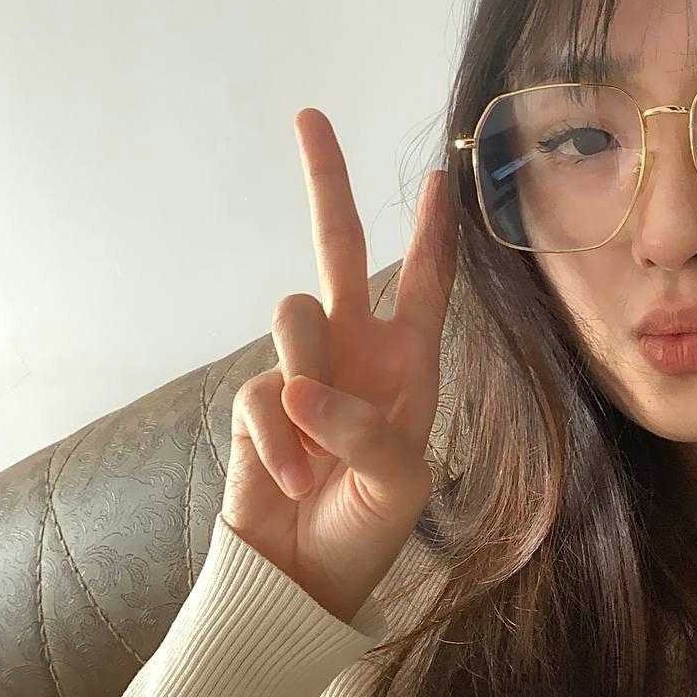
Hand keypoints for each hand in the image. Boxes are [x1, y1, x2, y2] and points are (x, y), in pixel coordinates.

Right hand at [221, 107, 456, 625]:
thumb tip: (298, 386)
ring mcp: (301, 370)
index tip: (440, 179)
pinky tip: (292, 484)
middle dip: (327, 183)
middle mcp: (356, 352)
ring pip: (296, 317)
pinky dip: (279, 445)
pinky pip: (261, 395)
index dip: (434, 233)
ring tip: (319, 461)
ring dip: (309, 387)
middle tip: (310, 117)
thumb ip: (365, 429)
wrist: (303, 579)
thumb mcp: (399, 483)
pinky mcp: (256, 399)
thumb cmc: (368, 529)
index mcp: (409, 364)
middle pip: (339, 250)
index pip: (426, 284)